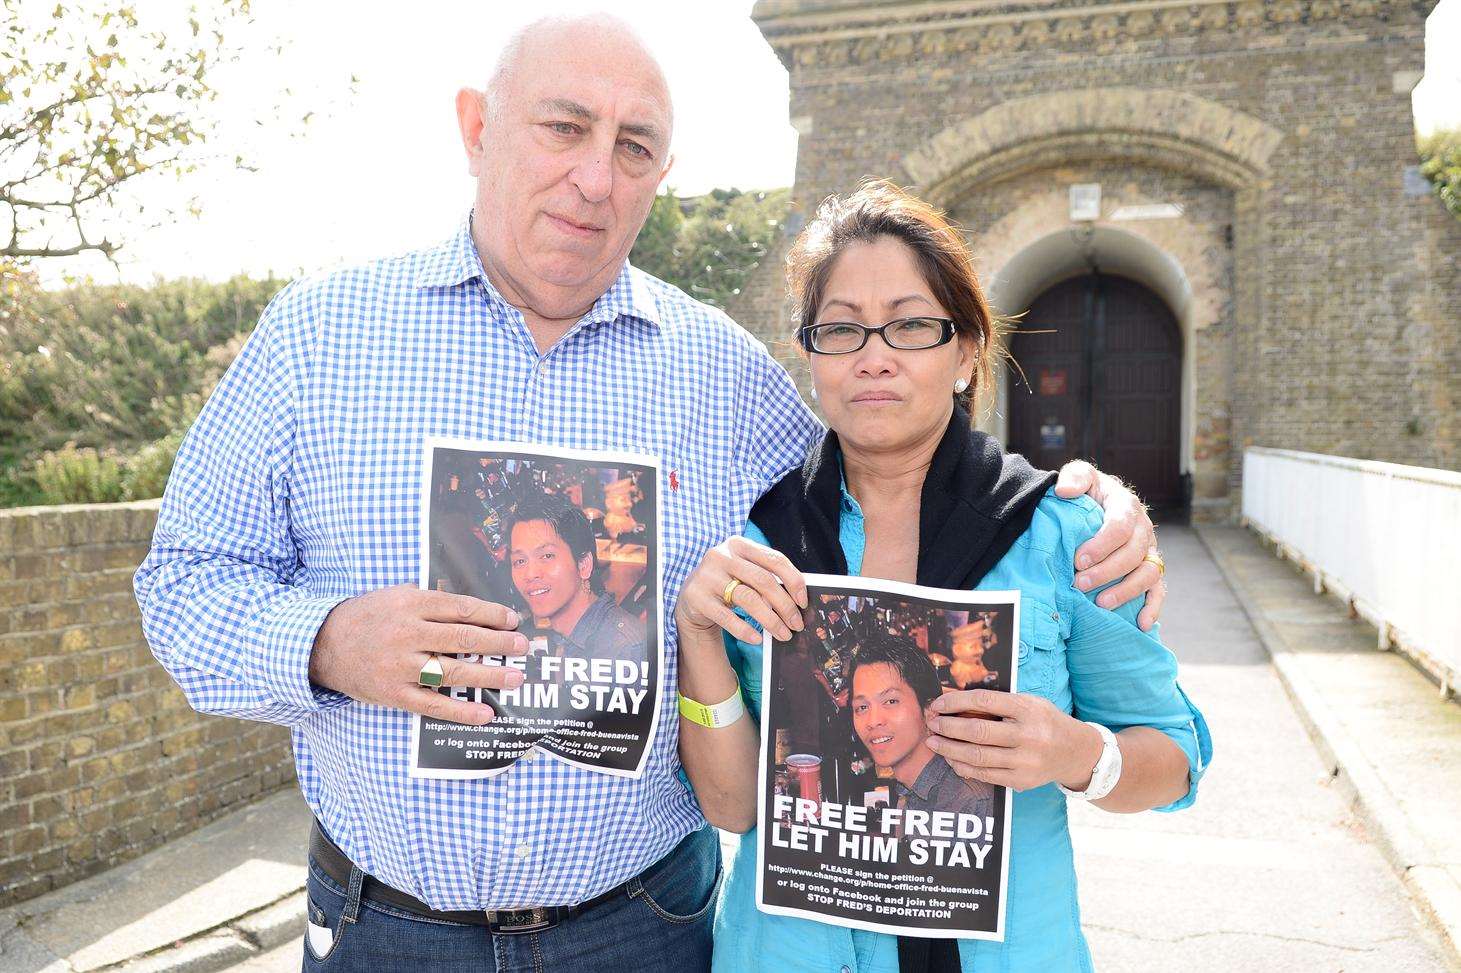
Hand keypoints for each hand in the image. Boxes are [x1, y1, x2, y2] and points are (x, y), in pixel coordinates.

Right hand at [309, 584, 528, 724]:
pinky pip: (433, 704)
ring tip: (514, 677)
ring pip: (452, 671)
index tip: (513, 620)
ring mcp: (400, 666)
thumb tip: (476, 613)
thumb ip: (431, 602)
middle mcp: (406, 634)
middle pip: (462, 637)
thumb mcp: (396, 595)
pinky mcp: (393, 693)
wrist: (321, 644)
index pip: (460, 608)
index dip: (491, 614)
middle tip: (522, 647)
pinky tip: (485, 713)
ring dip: (488, 675)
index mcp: (409, 604)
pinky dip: (461, 711)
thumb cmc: (367, 616)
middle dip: (498, 643)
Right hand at [675, 536, 807, 643]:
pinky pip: (727, 617)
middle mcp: (721, 556)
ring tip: (783, 634)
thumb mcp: (744, 573)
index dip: (794, 581)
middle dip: (785, 605)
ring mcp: (707, 576)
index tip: (803, 602)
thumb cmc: (727, 584)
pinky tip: (757, 639)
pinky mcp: (697, 597)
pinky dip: (745, 630)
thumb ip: (767, 578)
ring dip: (770, 620)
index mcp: (738, 544)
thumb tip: (797, 601)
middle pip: (763, 580)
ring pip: (748, 598)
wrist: (691, 598)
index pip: (774, 559)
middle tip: (797, 624)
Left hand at [922, 689, 1102, 791]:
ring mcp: (1025, 761)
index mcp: (1028, 709)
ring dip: (949, 749)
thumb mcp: (1028, 702)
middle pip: (977, 732)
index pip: (983, 701)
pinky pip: (984, 775)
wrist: (1075, 752)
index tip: (937, 704)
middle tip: (931, 723)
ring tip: (933, 742)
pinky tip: (951, 758)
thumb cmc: (1045, 721)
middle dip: (947, 727)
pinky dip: (963, 767)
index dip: (955, 701)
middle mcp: (1028, 736)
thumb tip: (955, 703)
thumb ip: (998, 703)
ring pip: (977, 756)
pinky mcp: (1021, 781)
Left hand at [1053, 460, 1164, 630]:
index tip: (1078, 559)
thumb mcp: (1080, 476)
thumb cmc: (1087, 493)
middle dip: (1106, 571)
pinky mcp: (1149, 569)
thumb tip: (1063, 492)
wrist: (1095, 505)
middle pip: (1132, 554)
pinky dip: (1153, 607)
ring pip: (1147, 573)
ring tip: (1100, 603)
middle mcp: (1142, 530)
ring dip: (1126, 591)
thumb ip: (1074, 478)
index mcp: (1126, 506)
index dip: (1100, 545)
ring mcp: (1149, 551)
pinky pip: (1158, 590)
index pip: (1119, 527)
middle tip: (1079, 583)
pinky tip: (1141, 624)